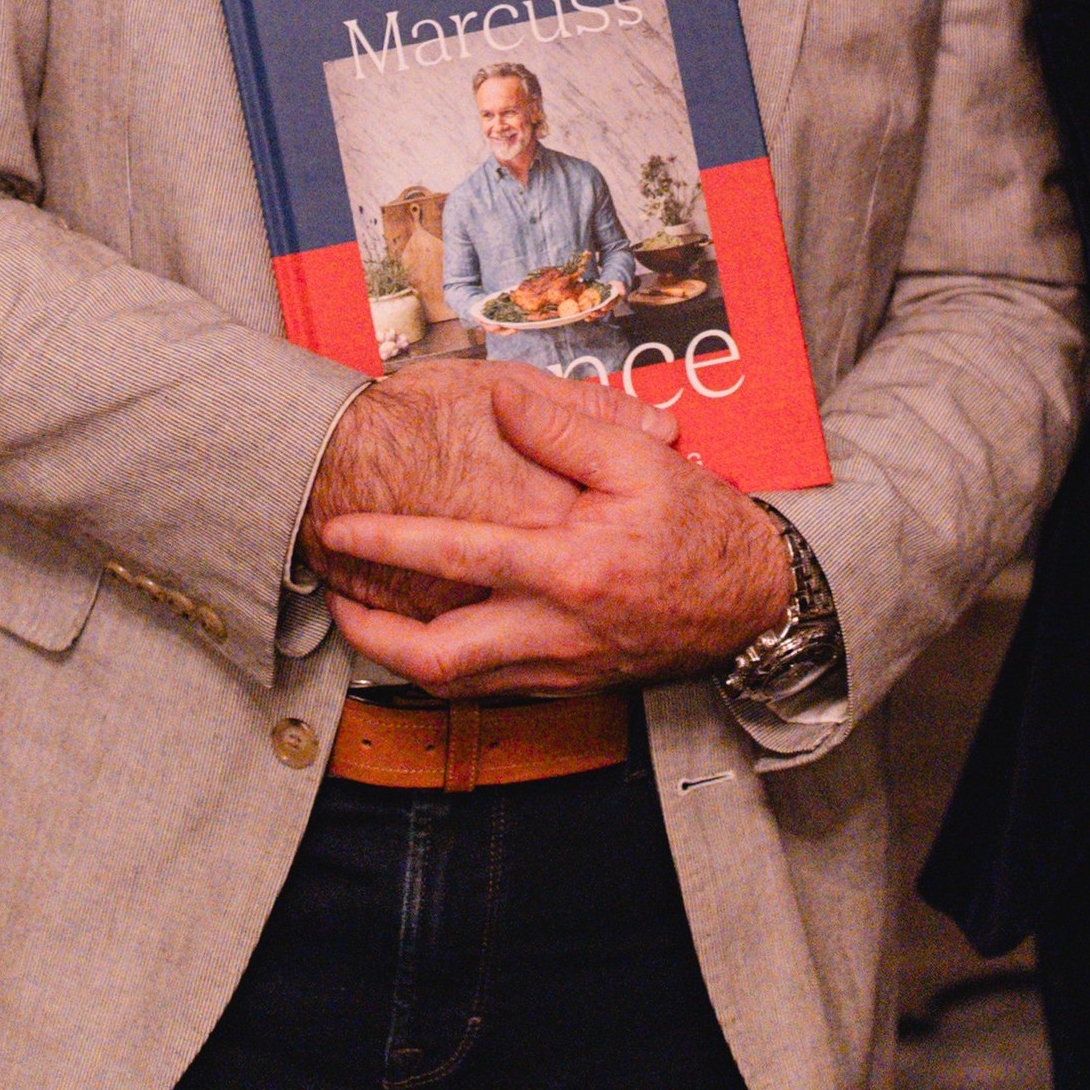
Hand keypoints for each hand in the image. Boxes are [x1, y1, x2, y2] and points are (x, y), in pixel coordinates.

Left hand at [317, 360, 791, 693]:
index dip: (389, 541)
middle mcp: (556, 631)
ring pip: (456, 686)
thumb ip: (563, 429)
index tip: (340, 529)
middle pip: (436, 658)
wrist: (755, 602)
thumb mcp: (641, 460)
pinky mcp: (570, 688)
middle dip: (370, 635)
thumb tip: (499, 399)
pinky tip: (431, 639)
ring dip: (398, 659)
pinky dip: (446, 669)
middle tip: (334, 599)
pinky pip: (489, 690)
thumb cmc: (701, 526)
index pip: (458, 555)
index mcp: (569, 568)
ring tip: (366, 622)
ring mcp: (561, 669)